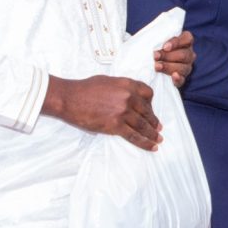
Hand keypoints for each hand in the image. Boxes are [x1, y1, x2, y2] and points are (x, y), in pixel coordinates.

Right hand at [44, 75, 160, 150]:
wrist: (69, 99)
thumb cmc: (85, 89)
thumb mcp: (109, 81)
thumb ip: (123, 88)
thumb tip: (131, 97)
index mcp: (128, 84)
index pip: (148, 93)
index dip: (151, 103)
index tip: (150, 109)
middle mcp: (129, 97)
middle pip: (148, 111)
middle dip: (153, 121)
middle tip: (158, 128)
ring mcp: (123, 111)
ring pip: (143, 125)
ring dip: (152, 133)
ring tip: (158, 139)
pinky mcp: (116, 125)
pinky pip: (134, 136)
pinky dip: (145, 142)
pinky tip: (152, 146)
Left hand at [154, 30, 194, 86]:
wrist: (146, 65)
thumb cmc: (153, 48)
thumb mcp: (155, 40)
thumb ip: (158, 38)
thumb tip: (152, 39)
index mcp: (185, 41)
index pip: (187, 39)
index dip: (176, 43)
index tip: (165, 47)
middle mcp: (189, 54)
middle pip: (184, 54)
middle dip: (168, 56)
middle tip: (155, 56)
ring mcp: (186, 67)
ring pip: (183, 67)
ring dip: (169, 67)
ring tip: (157, 66)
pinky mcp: (181, 79)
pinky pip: (182, 80)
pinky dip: (178, 78)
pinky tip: (173, 76)